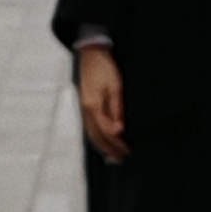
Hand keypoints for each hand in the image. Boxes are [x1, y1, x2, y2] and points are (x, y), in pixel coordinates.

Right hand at [76, 43, 127, 163]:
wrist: (91, 52)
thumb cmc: (105, 67)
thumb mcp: (116, 87)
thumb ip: (117, 109)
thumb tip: (119, 130)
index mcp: (94, 106)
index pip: (106, 132)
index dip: (117, 144)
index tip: (127, 151)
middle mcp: (85, 109)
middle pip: (96, 136)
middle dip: (108, 149)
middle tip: (121, 158)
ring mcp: (83, 106)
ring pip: (90, 132)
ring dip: (101, 144)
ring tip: (112, 153)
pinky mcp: (83, 103)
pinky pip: (88, 125)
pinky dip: (96, 135)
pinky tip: (102, 137)